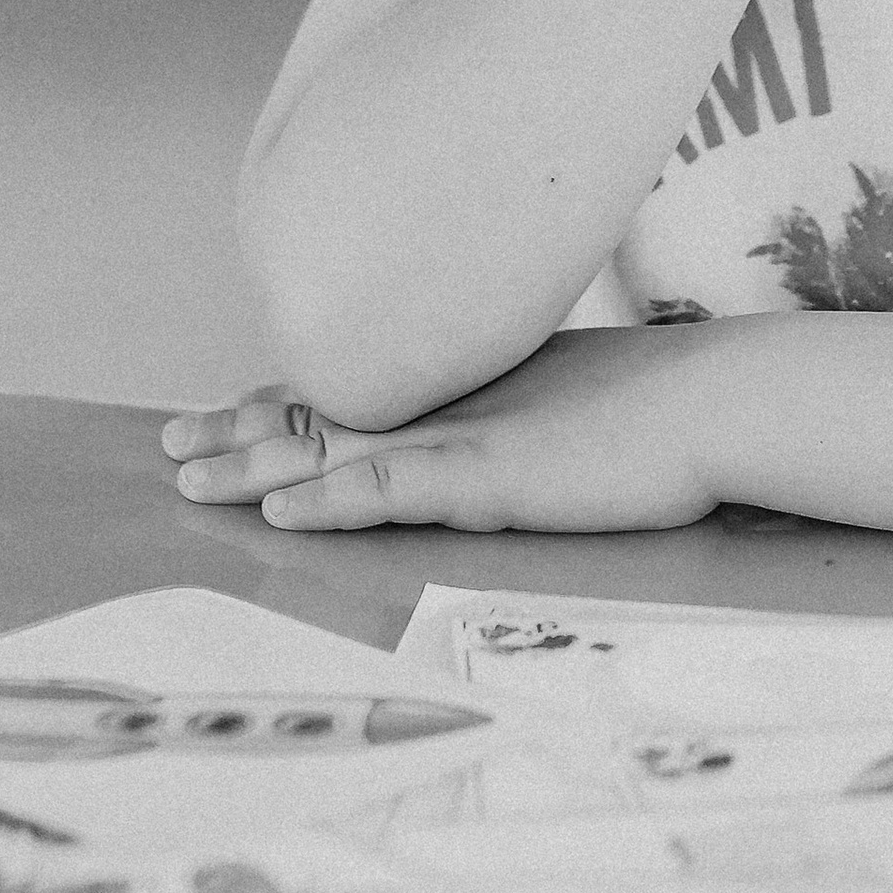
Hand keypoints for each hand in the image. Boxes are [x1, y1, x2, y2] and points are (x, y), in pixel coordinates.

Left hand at [161, 328, 725, 535]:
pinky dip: (327, 499)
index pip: (356, 386)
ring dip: (254, 466)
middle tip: (171, 442)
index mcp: (467, 380)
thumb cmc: (669, 405)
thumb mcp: (575, 396)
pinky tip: (279, 512)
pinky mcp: (489, 476)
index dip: (285, 397)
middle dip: (240, 428)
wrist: (722, 398)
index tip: (227, 406)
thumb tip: (511, 425)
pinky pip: (389, 486)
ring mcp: (465, 436)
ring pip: (334, 448)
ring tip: (188, 480)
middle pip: (323, 409)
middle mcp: (450, 398)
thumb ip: (524, 405)